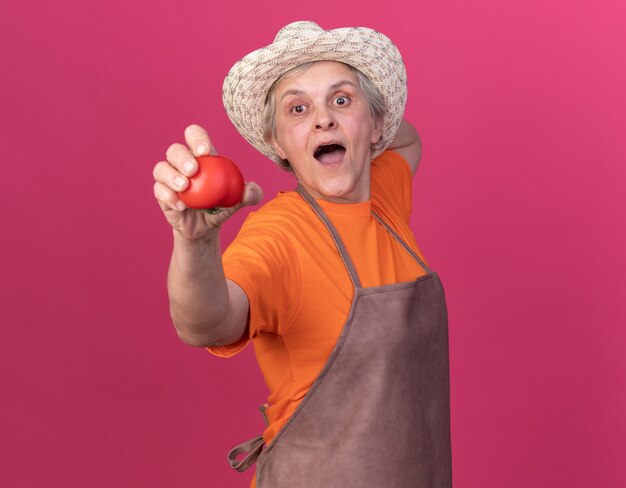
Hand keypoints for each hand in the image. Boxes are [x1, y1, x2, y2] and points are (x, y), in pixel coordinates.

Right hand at [153, 124, 262, 240]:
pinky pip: (158, 189)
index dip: (197, 138)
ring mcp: (169, 177)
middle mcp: (182, 162)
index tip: (204, 151)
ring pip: (161, 168)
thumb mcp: (238, 201)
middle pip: (175, 150)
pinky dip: (168, 196)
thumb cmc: (221, 206)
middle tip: (193, 171)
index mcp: (202, 156)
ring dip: (171, 176)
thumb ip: (250, 194)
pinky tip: (180, 205)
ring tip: (184, 187)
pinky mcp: (161, 193)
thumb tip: (251, 189)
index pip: (195, 136)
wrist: (205, 227)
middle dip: (182, 157)